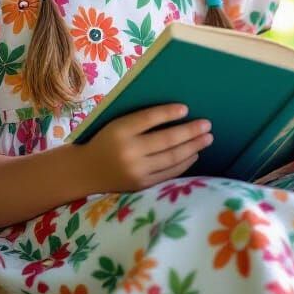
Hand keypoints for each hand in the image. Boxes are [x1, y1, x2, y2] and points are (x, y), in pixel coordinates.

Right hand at [79, 103, 212, 192]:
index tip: (186, 108)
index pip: (148, 118)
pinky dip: (184, 163)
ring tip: (207, 138)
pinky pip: (168, 173)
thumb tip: (175, 113)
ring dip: (193, 147)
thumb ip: (139, 119)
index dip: (168, 113)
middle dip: (190, 131)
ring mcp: (136, 171)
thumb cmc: (106, 141)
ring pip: (171, 157)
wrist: (86, 172)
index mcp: (119, 130)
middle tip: (207, 124)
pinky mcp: (141, 185)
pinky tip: (194, 154)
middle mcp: (128, 151)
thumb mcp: (116, 124)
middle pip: (166, 140)